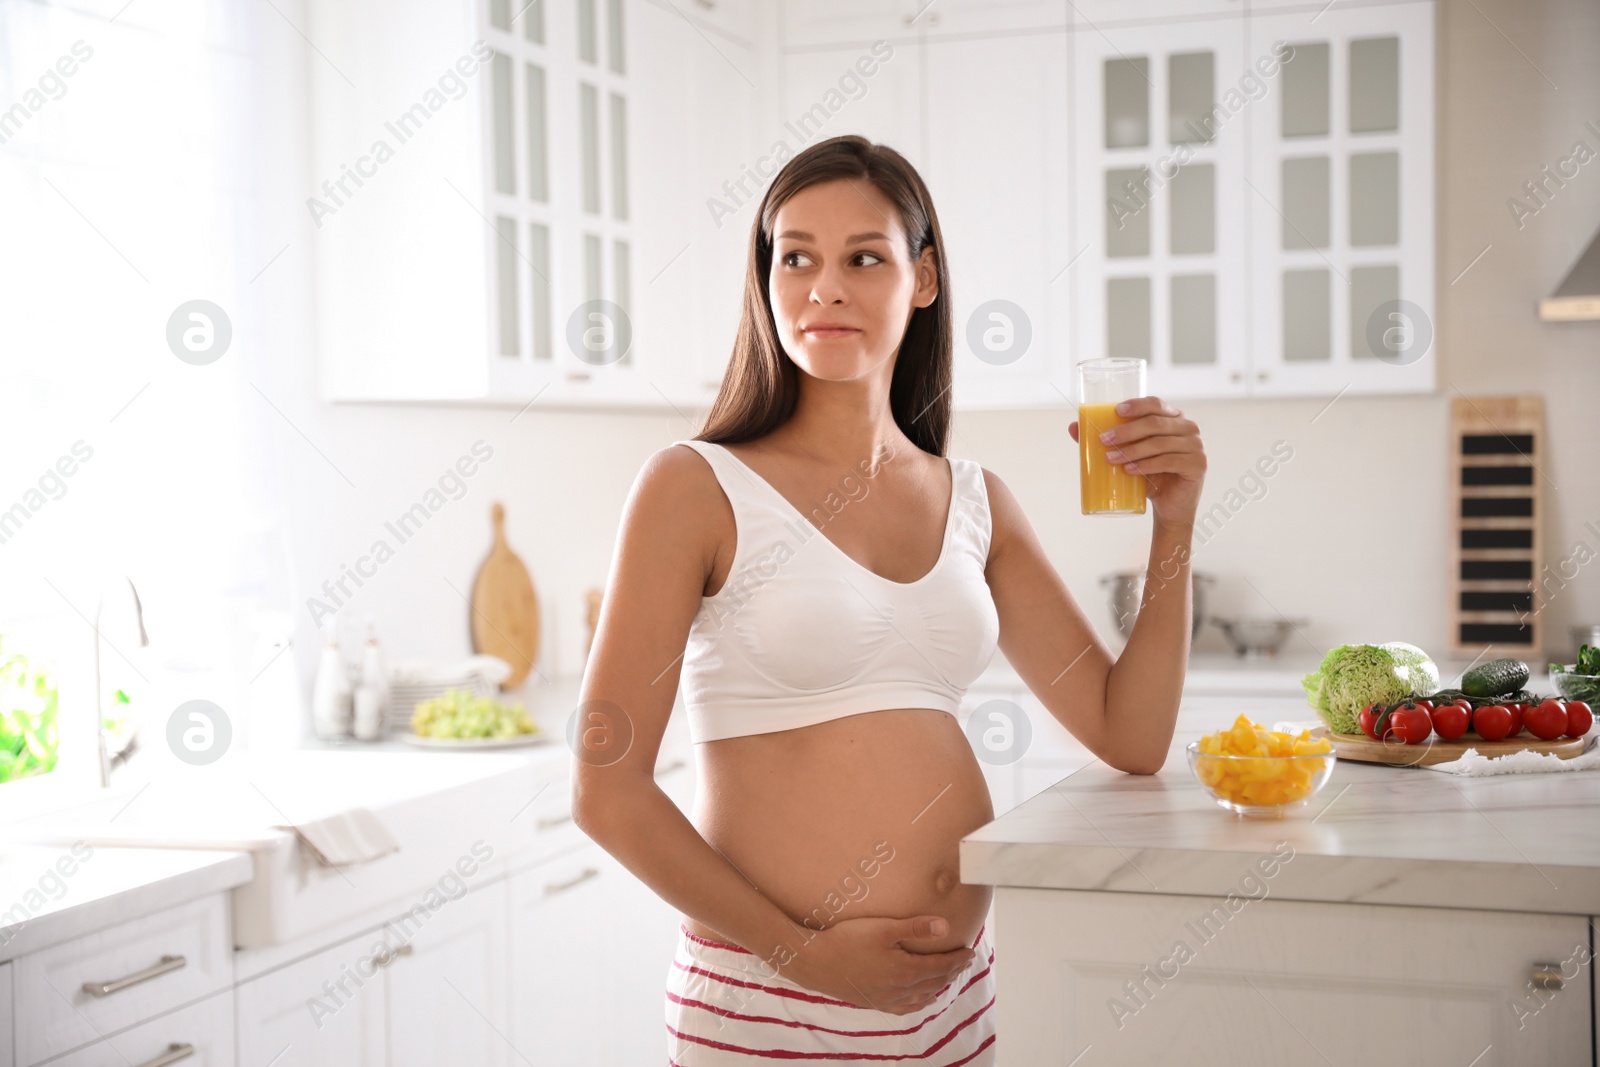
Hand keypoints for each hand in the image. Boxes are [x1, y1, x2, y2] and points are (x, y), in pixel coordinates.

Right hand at [781, 914, 976, 1014]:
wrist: (815, 962)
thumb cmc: (848, 940)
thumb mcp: (883, 928)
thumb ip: (914, 928)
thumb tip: (945, 926)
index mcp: (906, 971)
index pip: (941, 966)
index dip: (958, 959)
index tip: (970, 951)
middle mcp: (900, 990)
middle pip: (935, 982)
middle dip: (953, 971)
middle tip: (965, 961)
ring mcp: (887, 999)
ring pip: (923, 996)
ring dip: (940, 986)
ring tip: (948, 976)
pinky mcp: (874, 1002)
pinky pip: (907, 1008)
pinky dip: (921, 1002)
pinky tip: (923, 997)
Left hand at [1070, 396, 1205, 526]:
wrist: (1169, 506)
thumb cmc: (1149, 476)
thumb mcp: (1129, 455)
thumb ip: (1107, 440)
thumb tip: (1073, 427)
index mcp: (1174, 418)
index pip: (1156, 404)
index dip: (1137, 405)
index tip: (1116, 411)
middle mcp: (1188, 428)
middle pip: (1155, 423)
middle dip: (1126, 431)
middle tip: (1103, 441)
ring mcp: (1196, 446)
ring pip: (1160, 443)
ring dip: (1132, 450)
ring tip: (1110, 459)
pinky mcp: (1198, 465)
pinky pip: (1169, 461)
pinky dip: (1147, 465)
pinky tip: (1129, 470)